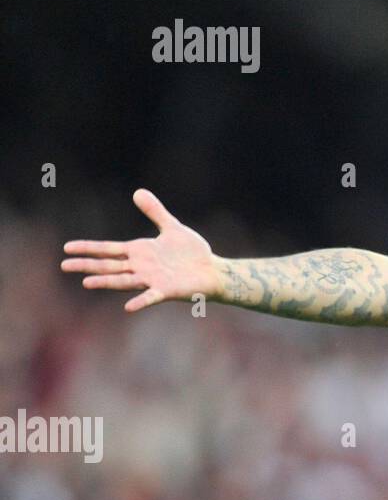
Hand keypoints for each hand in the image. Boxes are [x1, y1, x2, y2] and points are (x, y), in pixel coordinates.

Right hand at [62, 189, 221, 311]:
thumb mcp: (171, 227)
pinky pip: (151, 297)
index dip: (89, 248)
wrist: (212, 269)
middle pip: (109, 266)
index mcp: (139, 252)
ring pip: (123, 281)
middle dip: (88, 265)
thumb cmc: (191, 252)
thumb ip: (155, 211)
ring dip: (106, 282)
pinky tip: (128, 307)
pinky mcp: (166, 290)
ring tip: (86, 283)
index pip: (108, 249)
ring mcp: (152, 280)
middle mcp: (141, 267)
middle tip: (64, 265)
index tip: (67, 248)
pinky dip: (140, 301)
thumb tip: (138, 191)